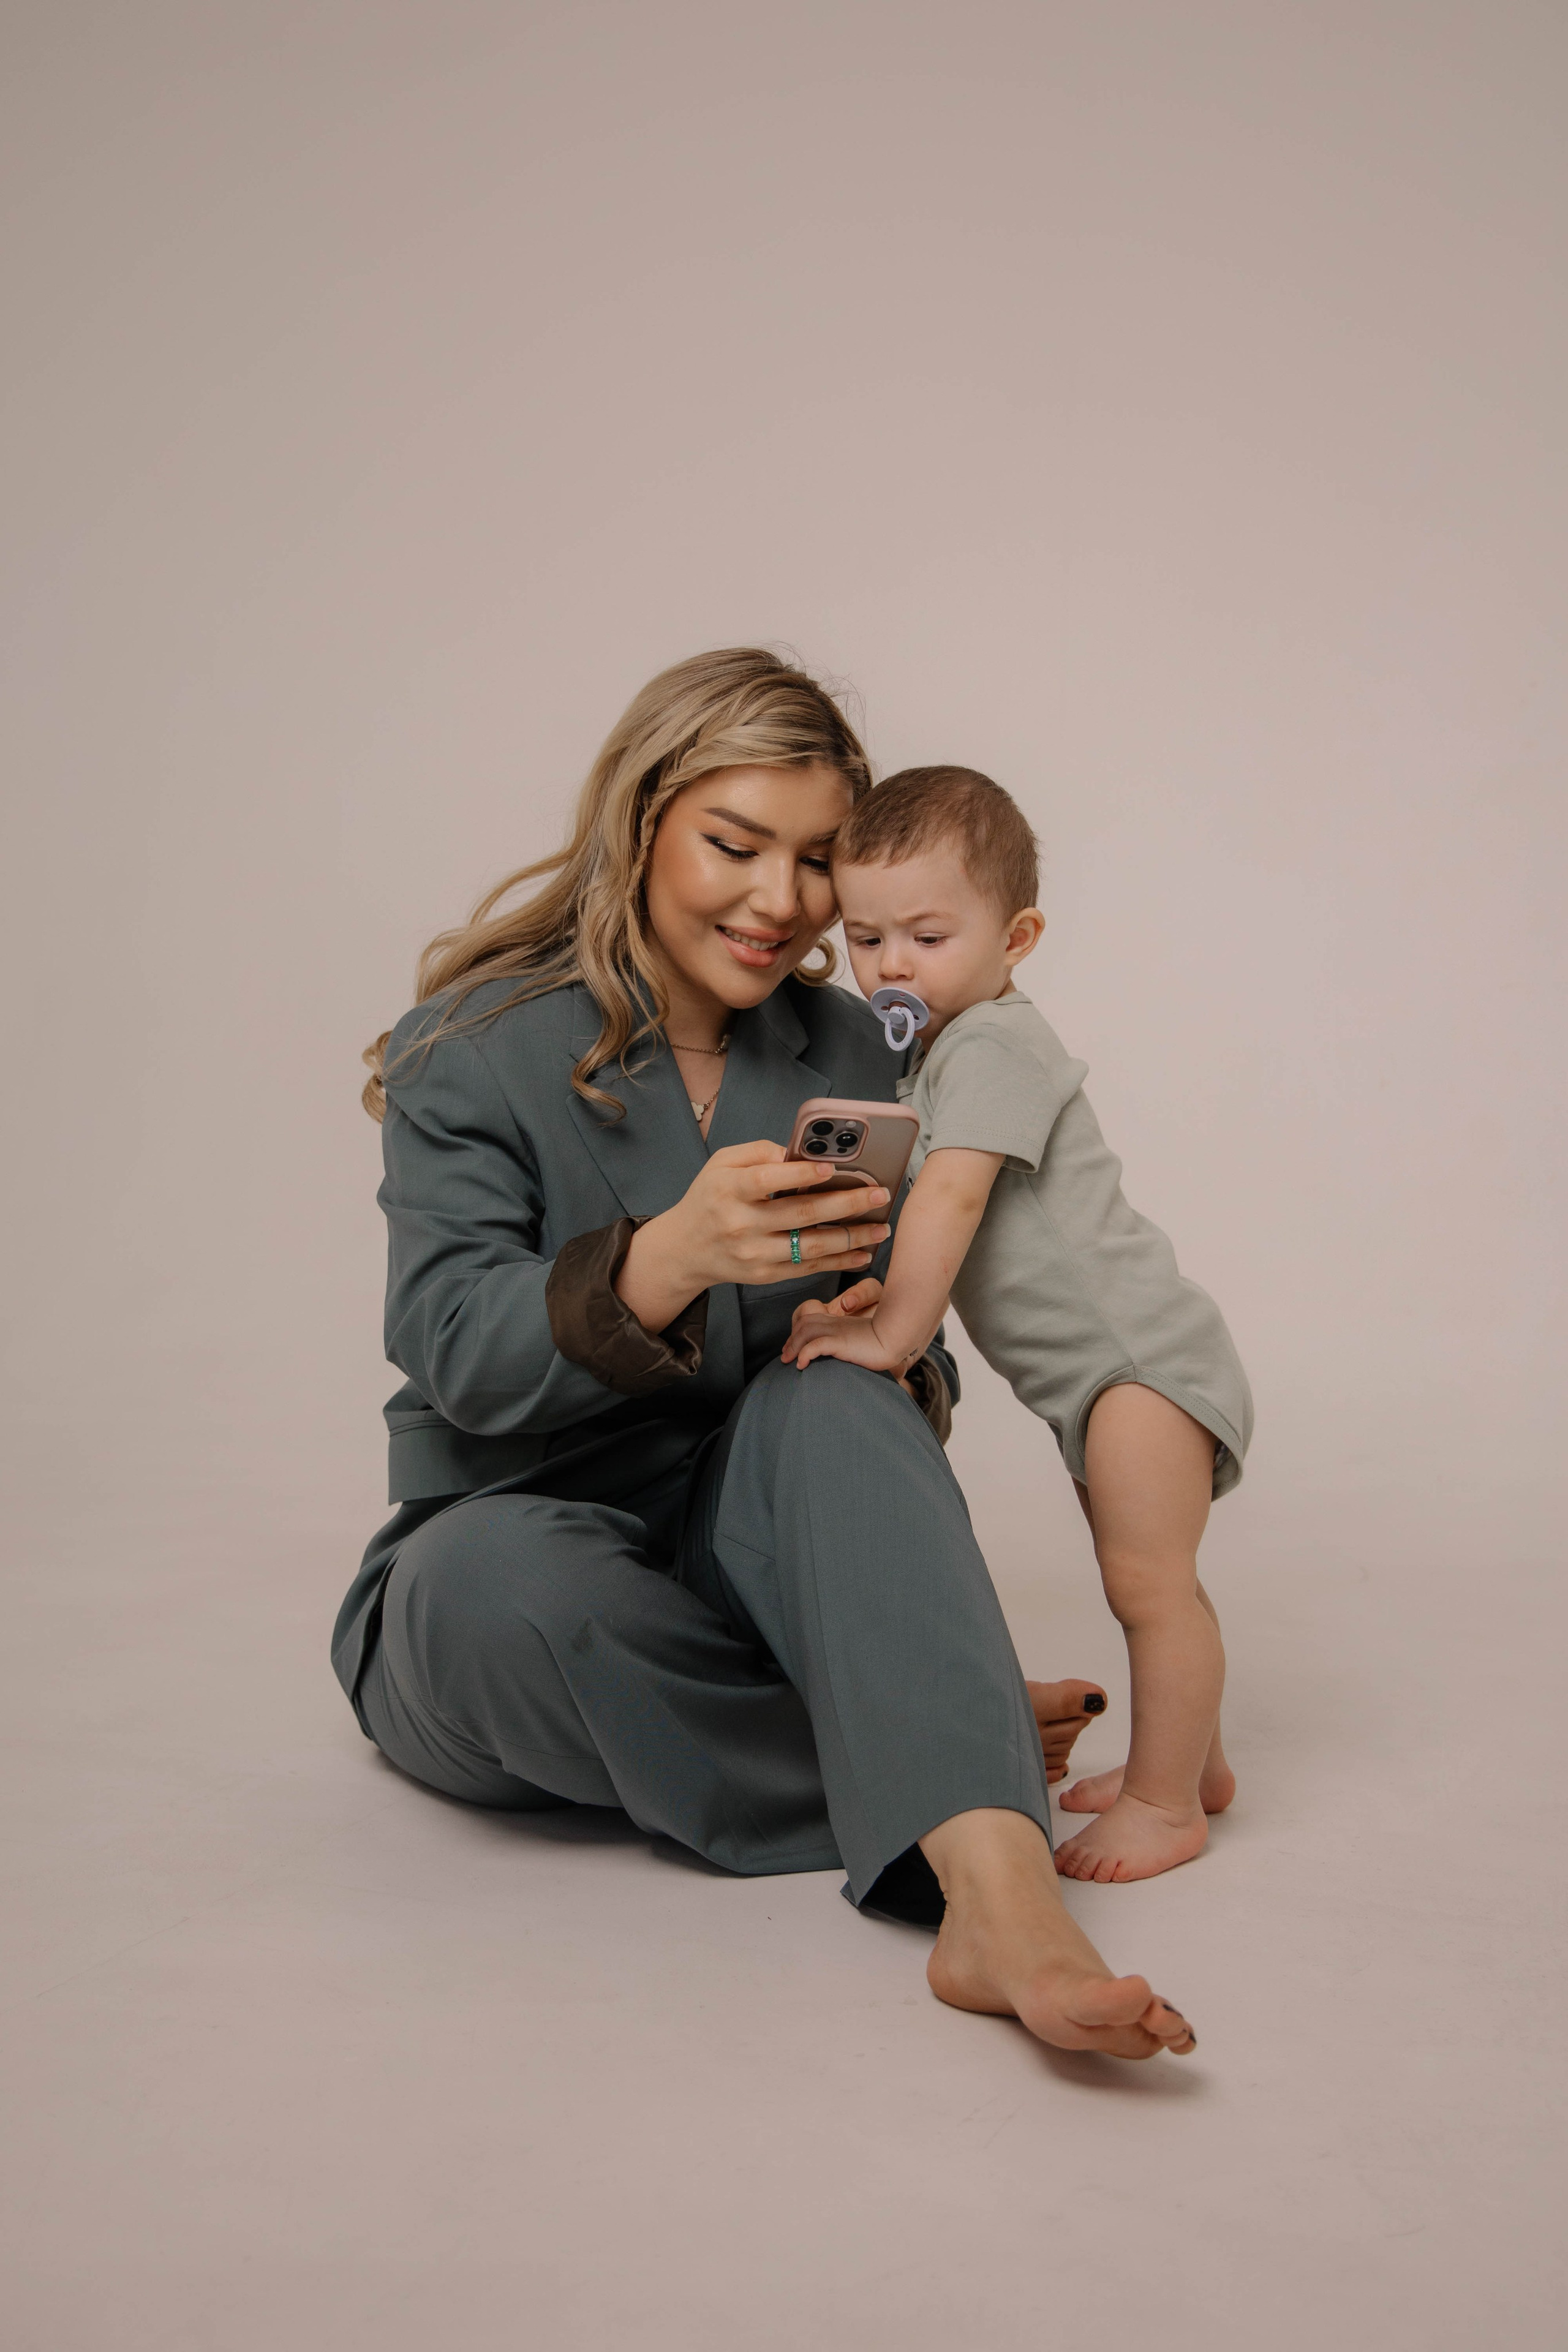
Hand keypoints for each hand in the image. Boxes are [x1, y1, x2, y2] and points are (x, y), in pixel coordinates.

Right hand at [615, 1142, 891, 1334]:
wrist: (686, 1249)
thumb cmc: (711, 1197)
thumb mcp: (722, 1163)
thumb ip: (758, 1152)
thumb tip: (799, 1153)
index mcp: (728, 1190)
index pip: (767, 1182)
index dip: (801, 1175)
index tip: (833, 1167)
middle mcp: (741, 1225)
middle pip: (800, 1214)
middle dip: (846, 1204)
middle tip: (880, 1193)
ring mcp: (755, 1254)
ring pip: (811, 1247)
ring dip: (851, 1237)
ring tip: (881, 1227)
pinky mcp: (765, 1275)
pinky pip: (808, 1269)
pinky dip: (839, 1262)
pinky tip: (863, 1252)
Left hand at [783, 1302, 906, 1374]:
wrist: (897, 1337)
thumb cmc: (884, 1343)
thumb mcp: (862, 1340)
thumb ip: (850, 1343)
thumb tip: (842, 1355)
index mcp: (841, 1322)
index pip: (811, 1319)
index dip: (798, 1331)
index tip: (793, 1348)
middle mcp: (837, 1323)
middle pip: (805, 1324)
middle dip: (791, 1340)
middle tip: (785, 1357)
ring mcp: (838, 1330)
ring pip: (806, 1332)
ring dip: (794, 1347)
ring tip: (790, 1362)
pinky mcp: (841, 1341)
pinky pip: (816, 1345)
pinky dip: (805, 1353)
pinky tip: (802, 1365)